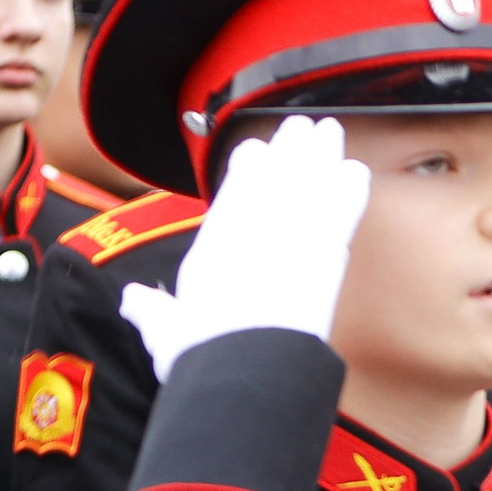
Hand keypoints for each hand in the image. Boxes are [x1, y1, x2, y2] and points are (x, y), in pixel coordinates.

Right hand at [121, 115, 370, 380]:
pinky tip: (358, 170)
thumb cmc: (204, 349)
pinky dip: (350, 189)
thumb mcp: (165, 328)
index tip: (256, 153)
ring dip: (320, 153)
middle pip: (275, 174)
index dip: (247, 169)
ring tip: (330, 131)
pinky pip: (342, 210)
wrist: (246, 363)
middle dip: (290, 148)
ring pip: (309, 180)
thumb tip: (133, 301)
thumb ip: (152, 309)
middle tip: (303, 128)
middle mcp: (252, 228)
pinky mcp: (325, 252)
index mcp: (215, 241)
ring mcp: (291, 233)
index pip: (234, 191)